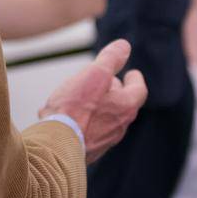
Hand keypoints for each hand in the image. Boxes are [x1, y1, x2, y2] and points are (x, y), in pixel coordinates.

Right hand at [39, 39, 146, 163]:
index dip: (135, 79)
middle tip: (104, 80)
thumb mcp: (95, 74)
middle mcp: (119, 127)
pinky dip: (83, 121)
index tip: (131, 73)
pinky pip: (89, 131)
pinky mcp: (87, 150)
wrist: (57, 145)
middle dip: (113, 91)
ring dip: (97, 107)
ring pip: (105, 119)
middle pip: (122, 105)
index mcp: (125, 107)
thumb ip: (111, 59)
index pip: (139, 90)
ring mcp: (103, 141)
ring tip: (81, 98)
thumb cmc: (76, 108)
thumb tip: (124, 47)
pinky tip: (66, 117)